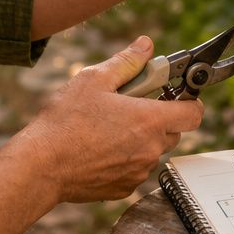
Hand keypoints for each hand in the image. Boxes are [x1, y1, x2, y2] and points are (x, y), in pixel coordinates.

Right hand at [14, 36, 203, 203]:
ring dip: (141, 140)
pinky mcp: (124, 188)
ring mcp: (138, 171)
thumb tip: (146, 45)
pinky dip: (125, 160)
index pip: (193, 113)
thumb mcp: (94, 80)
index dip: (189, 102)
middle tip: (131, 108)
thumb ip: (127, 62)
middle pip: (173, 132)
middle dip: (159, 119)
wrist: (40, 166)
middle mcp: (150, 149)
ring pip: (153, 152)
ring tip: (109, 129)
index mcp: (150, 120)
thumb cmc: (65, 122)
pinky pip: (135, 170)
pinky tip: (99, 150)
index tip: (175, 95)